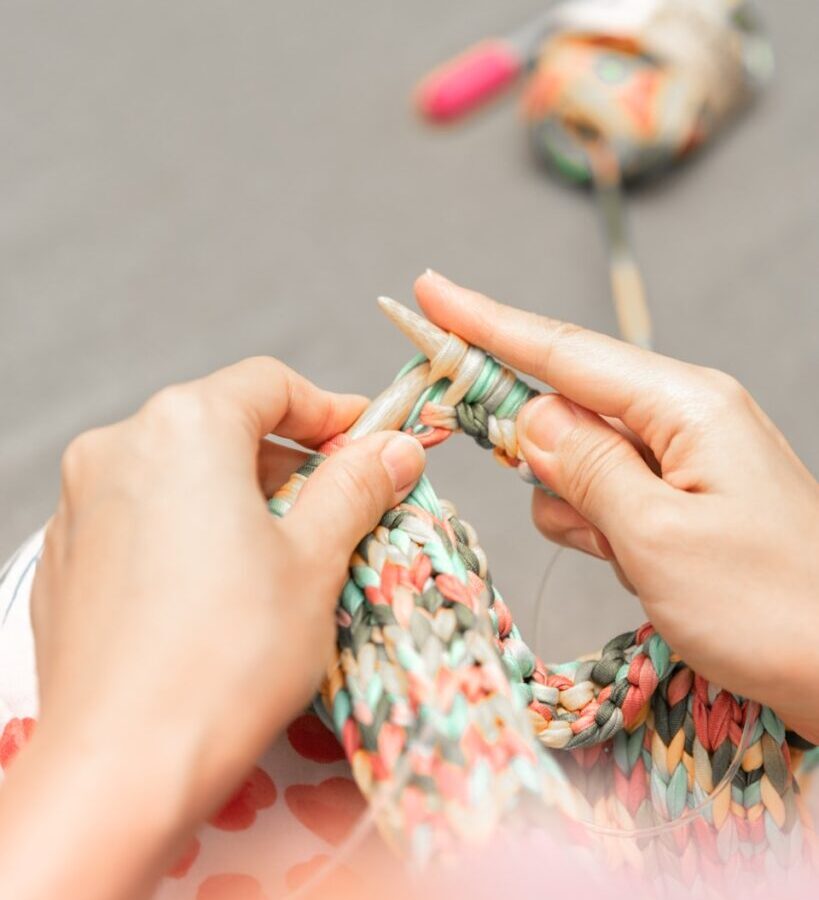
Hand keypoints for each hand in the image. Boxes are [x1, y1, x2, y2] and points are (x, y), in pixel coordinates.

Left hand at [0, 357, 424, 899]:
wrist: (121, 768)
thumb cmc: (230, 655)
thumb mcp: (314, 560)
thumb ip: (355, 487)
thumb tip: (394, 449)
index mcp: (182, 427)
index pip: (270, 384)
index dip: (331, 410)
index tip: (371, 443)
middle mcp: (117, 448)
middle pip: (223, 426)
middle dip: (288, 461)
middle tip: (339, 508)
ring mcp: (80, 505)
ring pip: (180, 473)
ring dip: (240, 497)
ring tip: (284, 558)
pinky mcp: (66, 558)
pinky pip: (142, 518)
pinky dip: (190, 530)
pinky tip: (220, 591)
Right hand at [415, 271, 818, 741]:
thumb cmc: (772, 606)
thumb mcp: (657, 538)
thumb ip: (584, 467)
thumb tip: (528, 416)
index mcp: (685, 405)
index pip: (563, 351)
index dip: (487, 323)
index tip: (430, 292)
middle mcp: (684, 417)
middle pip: (568, 404)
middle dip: (540, 453)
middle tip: (564, 504)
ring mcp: (683, 458)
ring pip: (579, 459)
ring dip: (578, 508)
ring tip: (628, 557)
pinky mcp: (679, 496)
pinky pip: (606, 494)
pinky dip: (601, 528)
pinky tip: (636, 564)